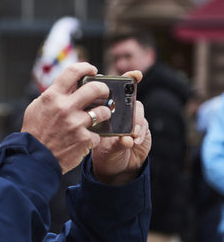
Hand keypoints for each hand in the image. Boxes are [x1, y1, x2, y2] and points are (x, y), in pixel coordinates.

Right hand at [21, 62, 111, 173]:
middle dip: (103, 89)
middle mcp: (65, 107)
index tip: (92, 69)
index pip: (72, 71)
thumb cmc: (35, 131)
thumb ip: (53, 95)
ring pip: (103, 111)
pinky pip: (98, 134)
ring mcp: (76, 124)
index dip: (86, 67)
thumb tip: (69, 85)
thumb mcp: (37, 107)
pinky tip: (85, 139)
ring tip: (98, 117)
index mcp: (52, 96)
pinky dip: (93, 136)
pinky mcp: (84, 140)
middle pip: (95, 88)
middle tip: (104, 92)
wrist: (34, 158)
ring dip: (103, 114)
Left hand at [91, 70, 151, 184]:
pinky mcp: (142, 131)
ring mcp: (132, 120)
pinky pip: (144, 128)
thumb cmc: (99, 149)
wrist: (111, 166)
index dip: (128, 79)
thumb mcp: (97, 141)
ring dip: (136, 124)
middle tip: (130, 118)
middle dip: (133, 107)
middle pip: (131, 99)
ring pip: (139, 114)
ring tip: (131, 136)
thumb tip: (118, 133)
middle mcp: (121, 110)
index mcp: (107, 106)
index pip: (117, 89)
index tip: (136, 74)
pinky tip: (133, 142)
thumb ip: (106, 135)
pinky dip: (140, 134)